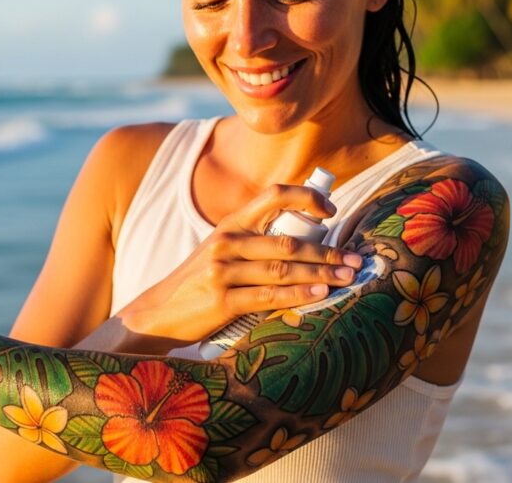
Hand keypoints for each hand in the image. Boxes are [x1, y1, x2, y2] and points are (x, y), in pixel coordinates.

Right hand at [115, 184, 362, 346]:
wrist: (156, 314)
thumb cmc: (198, 284)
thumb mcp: (220, 252)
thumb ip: (254, 243)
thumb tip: (306, 243)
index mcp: (230, 225)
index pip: (273, 196)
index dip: (306, 197)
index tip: (332, 210)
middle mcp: (226, 242)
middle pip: (288, 241)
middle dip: (327, 251)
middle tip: (355, 260)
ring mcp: (222, 271)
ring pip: (283, 269)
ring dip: (321, 274)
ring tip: (348, 278)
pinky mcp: (221, 301)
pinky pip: (269, 297)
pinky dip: (299, 295)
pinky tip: (320, 294)